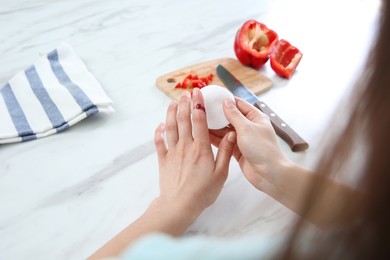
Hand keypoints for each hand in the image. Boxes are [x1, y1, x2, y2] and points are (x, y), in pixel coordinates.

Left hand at [154, 88, 235, 217]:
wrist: (180, 205)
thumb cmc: (202, 192)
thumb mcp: (221, 174)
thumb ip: (225, 152)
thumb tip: (232, 134)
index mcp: (201, 148)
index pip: (199, 120)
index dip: (198, 105)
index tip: (198, 93)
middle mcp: (185, 146)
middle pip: (183, 120)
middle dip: (184, 104)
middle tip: (185, 93)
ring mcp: (172, 152)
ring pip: (170, 127)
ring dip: (170, 113)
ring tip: (172, 103)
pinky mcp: (163, 160)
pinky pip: (159, 142)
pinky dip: (158, 132)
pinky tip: (160, 125)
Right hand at [209, 97, 289, 191]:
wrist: (269, 174)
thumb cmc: (263, 149)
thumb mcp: (246, 128)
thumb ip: (234, 115)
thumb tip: (226, 102)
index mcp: (255, 117)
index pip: (238, 104)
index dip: (225, 100)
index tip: (212, 97)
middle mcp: (249, 127)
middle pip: (230, 117)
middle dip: (217, 114)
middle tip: (202, 109)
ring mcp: (243, 139)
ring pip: (225, 130)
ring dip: (214, 127)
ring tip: (199, 121)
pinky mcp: (237, 150)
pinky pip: (224, 142)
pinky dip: (215, 139)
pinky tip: (204, 135)